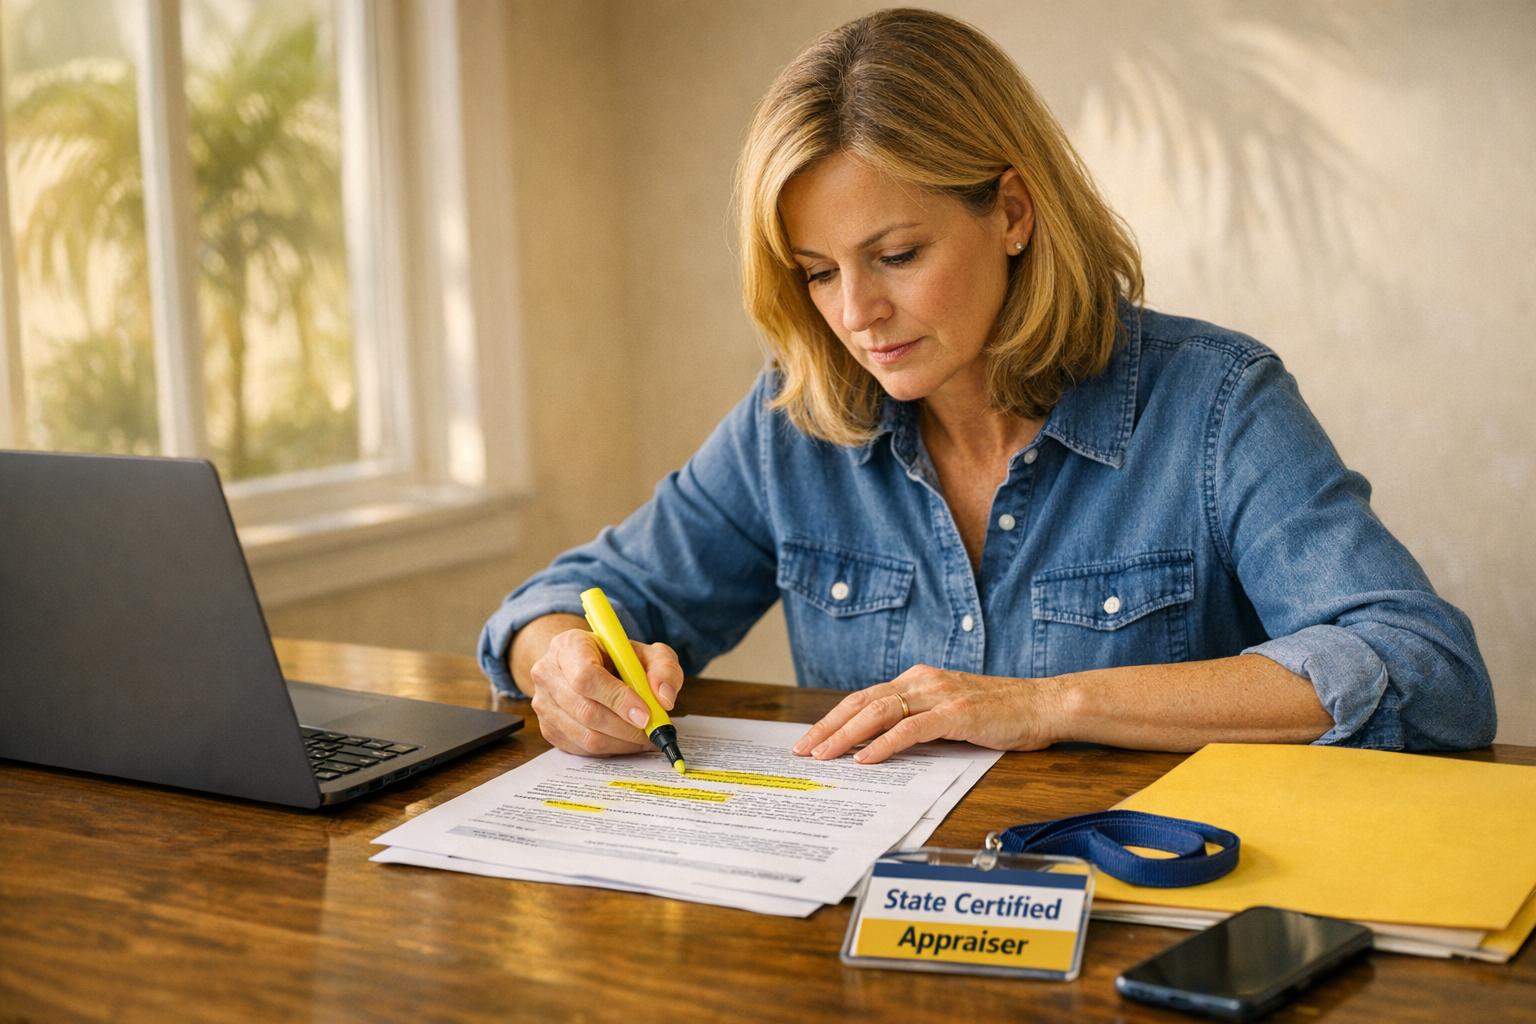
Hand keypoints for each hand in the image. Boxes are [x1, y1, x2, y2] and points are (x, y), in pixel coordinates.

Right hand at [527, 627, 683, 756]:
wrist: (583, 664)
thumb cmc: (615, 657)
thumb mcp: (645, 652)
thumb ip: (663, 668)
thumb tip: (664, 699)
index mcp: (569, 646)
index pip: (587, 676)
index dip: (618, 699)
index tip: (646, 714)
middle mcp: (548, 674)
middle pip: (586, 711)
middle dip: (626, 728)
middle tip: (653, 731)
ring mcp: (543, 704)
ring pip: (585, 736)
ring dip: (622, 742)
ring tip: (643, 737)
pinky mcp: (548, 729)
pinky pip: (582, 749)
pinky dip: (611, 749)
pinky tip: (626, 740)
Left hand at [791, 664, 1064, 763]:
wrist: (1044, 705)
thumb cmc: (1001, 715)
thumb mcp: (950, 715)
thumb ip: (919, 722)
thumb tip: (881, 745)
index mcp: (918, 679)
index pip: (865, 698)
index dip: (835, 718)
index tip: (811, 738)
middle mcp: (923, 681)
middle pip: (863, 702)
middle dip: (829, 726)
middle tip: (803, 749)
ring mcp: (939, 695)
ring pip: (880, 712)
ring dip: (847, 734)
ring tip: (824, 754)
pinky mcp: (957, 713)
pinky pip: (911, 728)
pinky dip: (884, 743)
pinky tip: (866, 758)